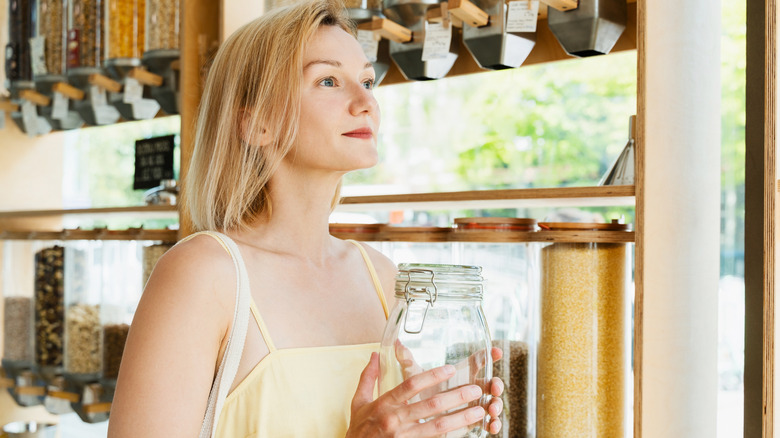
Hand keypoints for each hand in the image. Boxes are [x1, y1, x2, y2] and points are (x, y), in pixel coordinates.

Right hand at [346, 352, 487, 436]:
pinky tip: (468, 432)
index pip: (410, 385)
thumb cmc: (358, 430)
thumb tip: (375, 354)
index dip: (432, 376)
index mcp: (384, 404)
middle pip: (431, 405)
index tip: (450, 369)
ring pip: (438, 426)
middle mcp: (395, 420)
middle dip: (456, 396)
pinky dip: (452, 436)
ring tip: (480, 411)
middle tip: (476, 389)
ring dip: (461, 418)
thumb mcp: (358, 402)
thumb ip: (368, 377)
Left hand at [394, 340, 504, 434]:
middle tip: (495, 387)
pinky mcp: (473, 422)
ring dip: (495, 404)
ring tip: (492, 408)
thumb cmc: (418, 393)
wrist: (416, 416)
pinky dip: (493, 424)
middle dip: (495, 384)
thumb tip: (396, 343)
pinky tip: (492, 426)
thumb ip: (407, 362)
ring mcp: (474, 405)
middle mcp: (470, 387)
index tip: (496, 351)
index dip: (488, 355)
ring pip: (491, 403)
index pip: (477, 361)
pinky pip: (488, 423)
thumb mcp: (413, 378)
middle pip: (489, 383)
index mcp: (460, 374)